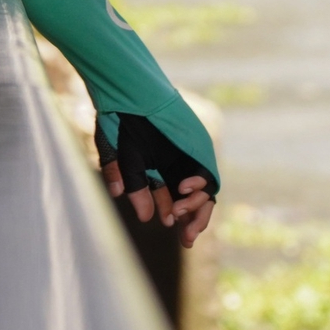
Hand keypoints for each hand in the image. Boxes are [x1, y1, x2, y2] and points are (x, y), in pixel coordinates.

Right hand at [96, 113, 215, 248]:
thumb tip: (145, 219)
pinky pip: (207, 174)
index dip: (171, 216)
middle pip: (190, 201)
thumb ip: (133, 186)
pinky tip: (184, 188)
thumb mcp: (123, 158)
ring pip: (202, 192)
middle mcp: (173, 167)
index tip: (172, 228)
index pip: (167, 200)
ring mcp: (186, 158)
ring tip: (183, 212)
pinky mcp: (197, 150)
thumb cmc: (123, 123)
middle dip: (191, 221)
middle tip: (186, 237)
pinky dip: (199, 185)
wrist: (133, 92)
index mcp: (155, 171)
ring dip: (197, 208)